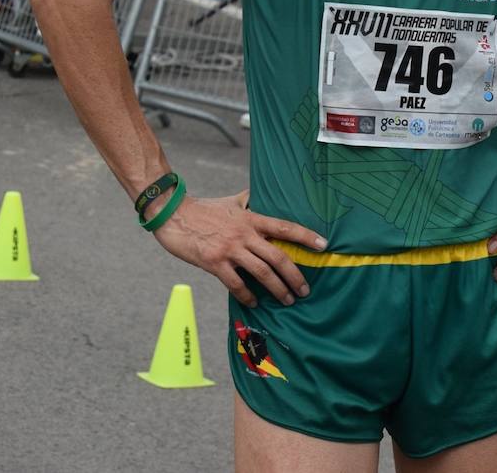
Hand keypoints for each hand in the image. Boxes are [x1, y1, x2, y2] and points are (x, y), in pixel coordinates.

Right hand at [152, 189, 326, 307]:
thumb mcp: (231, 201)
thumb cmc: (203, 208)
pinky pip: (236, 284)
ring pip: (262, 272)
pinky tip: (255, 302)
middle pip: (278, 256)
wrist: (172, 214)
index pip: (284, 227)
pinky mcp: (214, 262)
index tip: (323, 245)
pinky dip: (248, 295)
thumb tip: (261, 194)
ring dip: (278, 289)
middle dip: (295, 275)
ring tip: (287, 300)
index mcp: (251, 218)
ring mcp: (229, 249)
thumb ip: (249, 200)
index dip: (306, 236)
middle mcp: (244, 233)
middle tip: (305, 290)